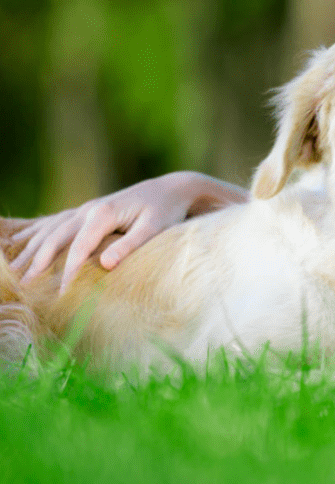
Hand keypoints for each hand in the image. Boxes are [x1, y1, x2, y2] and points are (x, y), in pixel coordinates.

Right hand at [11, 171, 248, 290]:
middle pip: (55, 238)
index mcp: (102, 214)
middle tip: (23, 286)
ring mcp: (85, 208)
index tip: (60, 294)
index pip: (79, 248)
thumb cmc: (165, 211)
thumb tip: (105, 265)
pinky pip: (54, 222)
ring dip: (30, 249)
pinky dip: (35, 232)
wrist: (171, 189)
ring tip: (14, 270)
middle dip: (38, 262)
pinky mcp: (87, 210)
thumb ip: (130, 245)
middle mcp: (88, 209)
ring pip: (50, 229)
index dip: (68, 272)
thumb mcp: (154, 228)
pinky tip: (18, 241)